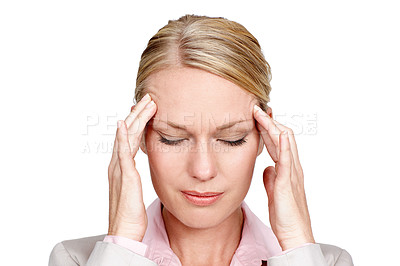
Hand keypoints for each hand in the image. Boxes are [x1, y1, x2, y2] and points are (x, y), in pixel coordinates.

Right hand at [107, 93, 156, 240]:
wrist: (124, 232)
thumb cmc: (131, 214)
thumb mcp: (134, 189)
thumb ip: (135, 175)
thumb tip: (142, 166)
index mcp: (121, 167)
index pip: (130, 137)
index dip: (138, 121)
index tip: (148, 108)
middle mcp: (117, 165)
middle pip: (128, 133)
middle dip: (139, 114)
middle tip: (150, 98)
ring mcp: (119, 170)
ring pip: (126, 138)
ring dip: (135, 119)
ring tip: (146, 103)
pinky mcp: (123, 177)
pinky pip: (122, 154)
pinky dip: (122, 138)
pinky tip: (123, 125)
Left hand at [253, 105, 314, 250]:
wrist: (294, 233)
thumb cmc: (285, 215)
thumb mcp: (274, 192)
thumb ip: (271, 178)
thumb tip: (265, 168)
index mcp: (286, 169)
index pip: (277, 143)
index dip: (268, 129)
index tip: (256, 118)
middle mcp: (292, 168)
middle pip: (282, 137)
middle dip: (269, 122)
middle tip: (256, 109)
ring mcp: (292, 173)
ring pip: (285, 143)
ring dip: (274, 127)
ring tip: (262, 113)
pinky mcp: (288, 183)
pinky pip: (287, 160)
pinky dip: (284, 145)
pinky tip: (279, 133)